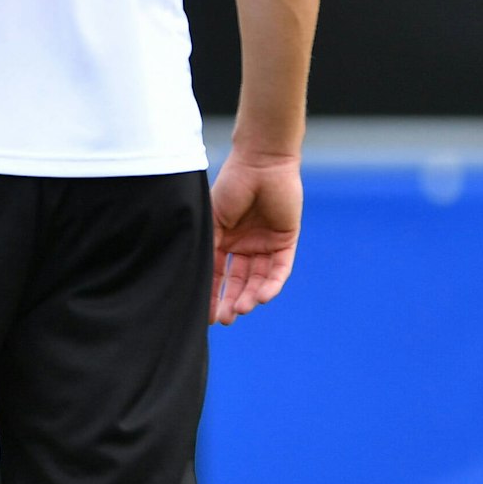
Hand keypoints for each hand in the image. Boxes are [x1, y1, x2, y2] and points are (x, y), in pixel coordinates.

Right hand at [209, 152, 301, 325]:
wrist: (261, 164)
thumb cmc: (232, 186)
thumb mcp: (213, 220)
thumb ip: (209, 246)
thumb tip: (197, 276)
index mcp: (225, 239)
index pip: (218, 272)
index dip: (212, 292)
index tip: (205, 315)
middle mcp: (245, 245)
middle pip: (238, 281)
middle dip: (231, 300)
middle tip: (225, 319)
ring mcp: (265, 245)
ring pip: (258, 279)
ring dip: (250, 295)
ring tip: (241, 310)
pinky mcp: (285, 242)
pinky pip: (279, 270)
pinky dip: (271, 284)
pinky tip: (262, 297)